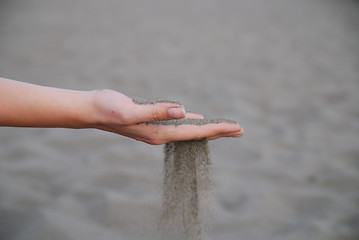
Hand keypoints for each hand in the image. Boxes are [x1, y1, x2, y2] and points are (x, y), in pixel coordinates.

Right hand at [91, 89, 242, 144]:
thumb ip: (156, 111)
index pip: (195, 132)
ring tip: (225, 128)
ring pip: (189, 130)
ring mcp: (157, 130)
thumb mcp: (131, 109)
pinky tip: (197, 120)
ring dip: (208, 128)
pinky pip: (179, 125)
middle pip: (196, 134)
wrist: (91, 110)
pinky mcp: (152, 123)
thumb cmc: (108, 108)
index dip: (217, 129)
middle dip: (219, 132)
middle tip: (241, 130)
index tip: (236, 128)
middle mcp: (161, 134)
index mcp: (159, 132)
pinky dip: (192, 123)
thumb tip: (183, 110)